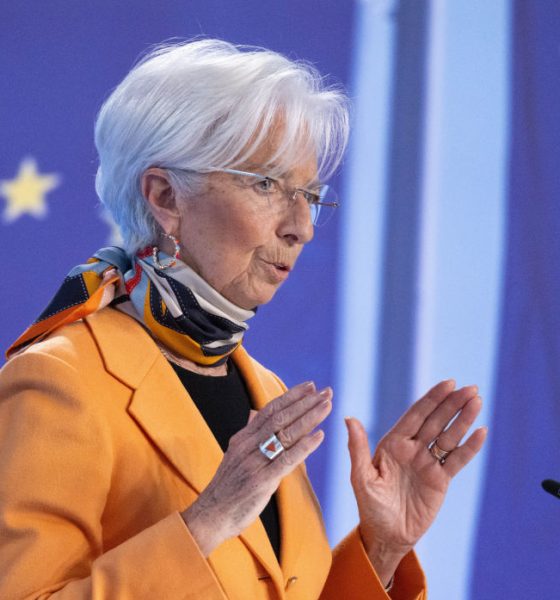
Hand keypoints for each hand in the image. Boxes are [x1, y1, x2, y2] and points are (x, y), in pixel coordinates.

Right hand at [182, 381, 331, 555]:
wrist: (211, 515)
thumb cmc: (227, 487)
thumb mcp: (235, 454)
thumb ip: (249, 434)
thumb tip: (255, 413)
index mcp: (243, 437)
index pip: (270, 410)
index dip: (291, 396)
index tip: (310, 386)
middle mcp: (248, 445)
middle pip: (281, 417)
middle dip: (305, 402)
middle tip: (326, 391)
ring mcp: (254, 461)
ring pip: (286, 433)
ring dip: (309, 418)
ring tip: (327, 406)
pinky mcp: (261, 480)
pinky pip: (287, 459)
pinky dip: (305, 446)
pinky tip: (319, 436)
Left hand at [346, 380, 486, 584]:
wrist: (386, 535)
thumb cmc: (370, 505)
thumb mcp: (361, 477)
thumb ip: (358, 448)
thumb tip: (348, 417)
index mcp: (393, 443)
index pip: (416, 415)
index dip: (432, 399)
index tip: (448, 383)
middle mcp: (412, 448)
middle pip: (436, 421)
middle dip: (452, 404)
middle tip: (470, 388)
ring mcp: (428, 463)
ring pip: (449, 436)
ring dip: (463, 419)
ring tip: (477, 401)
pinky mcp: (441, 480)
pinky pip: (457, 460)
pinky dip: (470, 447)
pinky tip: (482, 432)